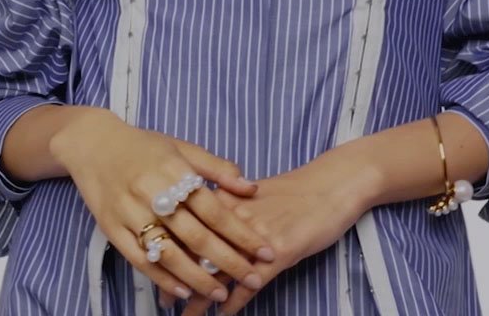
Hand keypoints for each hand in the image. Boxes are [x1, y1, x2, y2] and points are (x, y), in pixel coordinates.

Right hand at [50, 110, 278, 305]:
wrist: (92, 144)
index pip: (215, 210)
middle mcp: (152, 194)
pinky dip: (162, 278)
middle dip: (227, 262)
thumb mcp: (182, 147)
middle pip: (196, 236)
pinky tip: (183, 291)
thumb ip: (217, 168)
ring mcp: (130, 214)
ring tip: (220, 293)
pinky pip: (140, 260)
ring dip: (197, 278)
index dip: (242, 233)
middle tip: (252, 279)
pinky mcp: (111, 229)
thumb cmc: (143, 146)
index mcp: (174, 171)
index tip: (266, 251)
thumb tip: (251, 188)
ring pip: (169, 254)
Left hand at [179, 151, 373, 315]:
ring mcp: (257, 237)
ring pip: (220, 272)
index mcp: (227, 201)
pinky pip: (251, 283)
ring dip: (201, 298)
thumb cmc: (296, 189)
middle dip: (177, 279)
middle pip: (197, 253)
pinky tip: (225, 313)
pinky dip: (235, 301)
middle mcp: (237, 219)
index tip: (154, 269)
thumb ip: (227, 205)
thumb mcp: (254, 192)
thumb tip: (204, 217)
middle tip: (163, 300)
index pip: (188, 229)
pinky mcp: (280, 252)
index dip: (168, 252)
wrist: (334, 184)